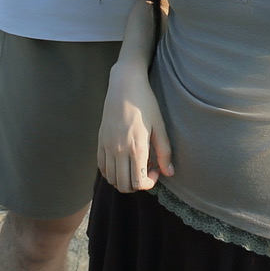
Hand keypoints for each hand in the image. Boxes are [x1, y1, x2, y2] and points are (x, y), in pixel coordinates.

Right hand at [97, 70, 171, 192]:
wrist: (124, 85)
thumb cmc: (145, 103)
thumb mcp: (159, 126)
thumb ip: (164, 152)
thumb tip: (169, 173)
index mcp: (136, 147)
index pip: (138, 182)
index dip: (149, 183)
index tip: (155, 170)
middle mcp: (119, 150)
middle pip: (123, 185)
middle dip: (137, 185)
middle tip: (146, 169)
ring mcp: (107, 146)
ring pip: (111, 179)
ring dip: (124, 180)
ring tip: (134, 165)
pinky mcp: (100, 141)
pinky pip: (101, 167)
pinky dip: (111, 172)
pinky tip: (122, 162)